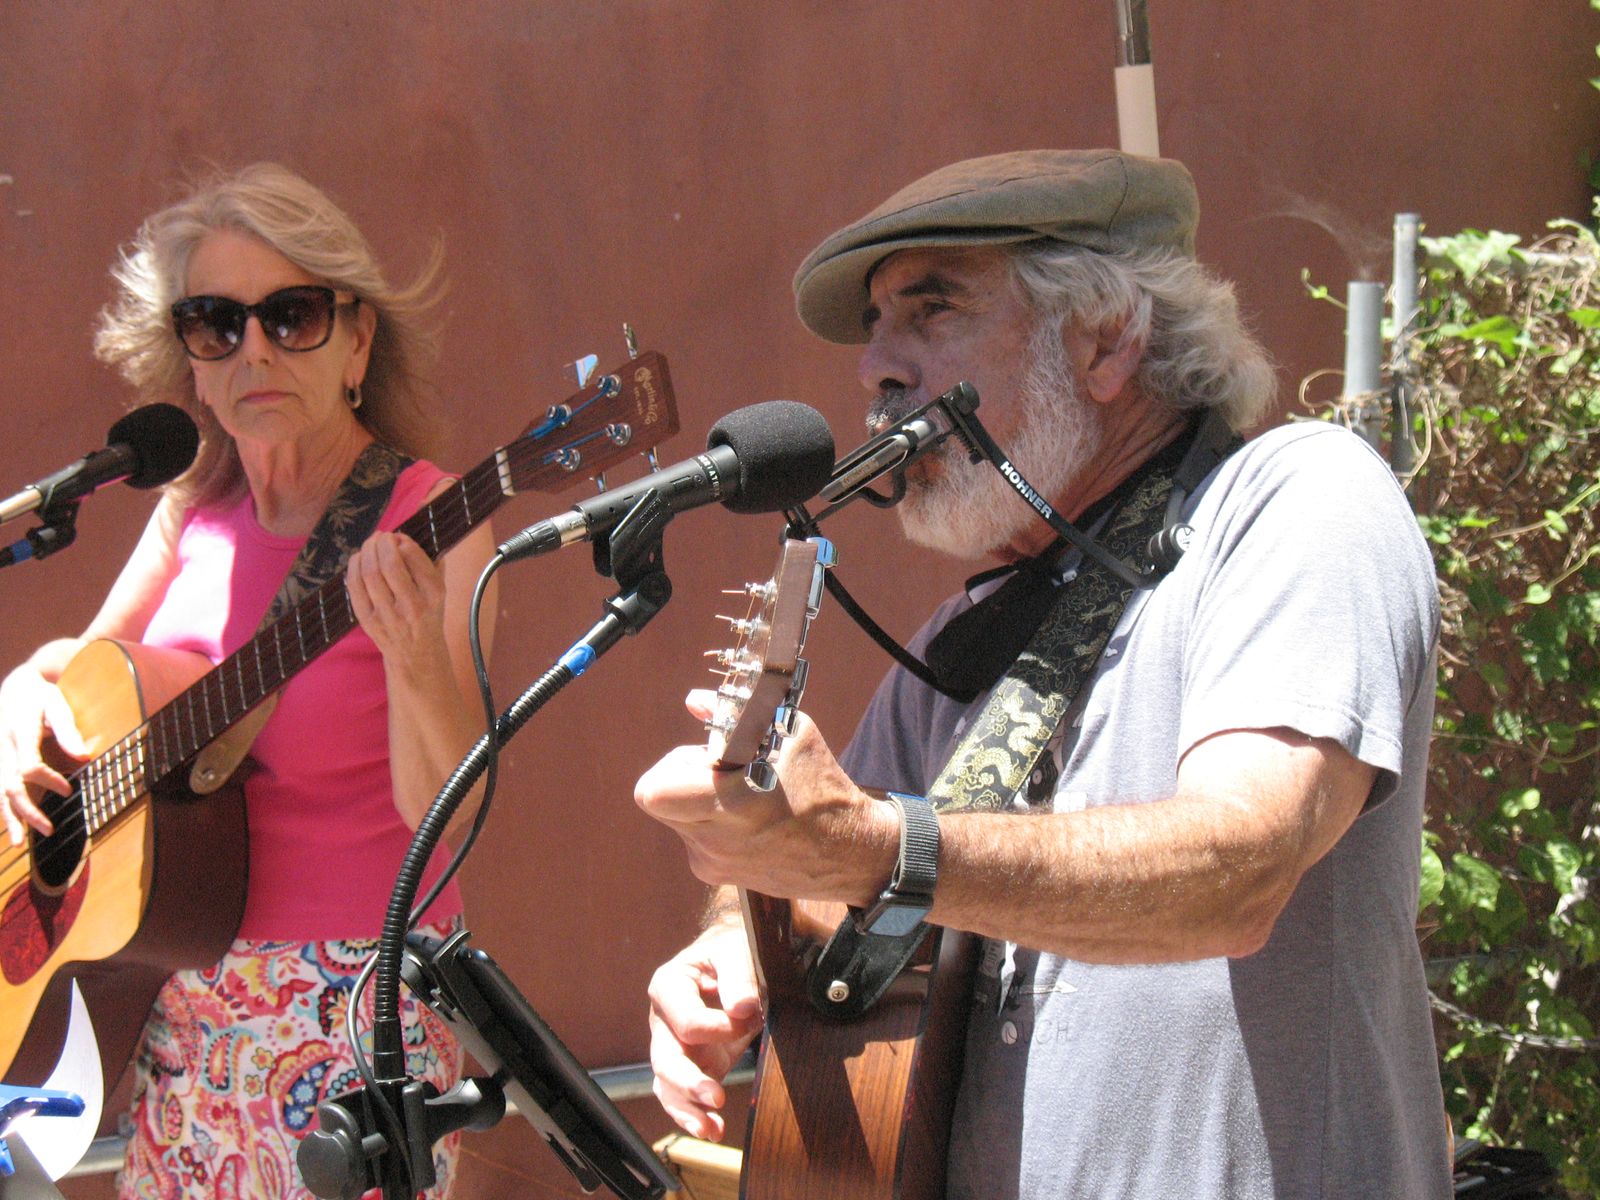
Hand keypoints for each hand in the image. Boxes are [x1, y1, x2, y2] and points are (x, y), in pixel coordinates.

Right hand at [0, 666, 87, 844]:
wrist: (15, 687)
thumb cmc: (41, 696)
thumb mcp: (57, 704)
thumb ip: (68, 730)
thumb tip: (83, 758)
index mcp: (18, 733)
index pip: (28, 767)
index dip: (48, 781)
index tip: (69, 790)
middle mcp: (2, 749)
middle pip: (9, 786)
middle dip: (27, 811)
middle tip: (49, 830)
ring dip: (10, 818)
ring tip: (20, 844)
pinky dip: (4, 810)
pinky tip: (12, 829)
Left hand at [346, 532, 448, 669]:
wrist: (417, 656)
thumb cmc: (429, 615)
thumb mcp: (442, 590)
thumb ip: (432, 561)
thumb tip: (410, 533)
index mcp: (434, 594)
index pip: (414, 558)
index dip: (403, 541)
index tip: (400, 538)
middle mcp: (412, 606)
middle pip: (389, 564)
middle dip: (382, 543)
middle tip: (382, 537)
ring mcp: (388, 616)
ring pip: (369, 574)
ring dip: (366, 552)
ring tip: (370, 544)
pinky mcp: (368, 622)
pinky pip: (355, 588)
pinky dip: (353, 568)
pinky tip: (359, 559)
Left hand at [634, 691, 897, 905]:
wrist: (848, 855)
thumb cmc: (823, 790)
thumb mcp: (791, 734)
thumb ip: (735, 714)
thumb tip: (696, 701)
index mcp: (733, 807)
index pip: (655, 792)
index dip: (672, 766)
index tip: (707, 758)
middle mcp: (714, 841)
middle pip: (658, 797)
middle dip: (679, 774)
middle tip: (717, 767)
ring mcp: (711, 862)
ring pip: (674, 815)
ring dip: (695, 795)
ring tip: (741, 791)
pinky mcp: (714, 873)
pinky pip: (693, 834)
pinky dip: (709, 817)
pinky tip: (747, 815)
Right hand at [647, 919, 762, 1139]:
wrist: (739, 954)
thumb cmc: (734, 947)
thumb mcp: (738, 948)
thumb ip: (739, 974)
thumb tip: (741, 1007)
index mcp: (670, 985)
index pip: (685, 1020)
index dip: (715, 1027)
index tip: (747, 1017)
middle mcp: (665, 1019)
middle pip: (665, 1058)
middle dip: (688, 1081)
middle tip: (715, 1096)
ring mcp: (676, 1045)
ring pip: (668, 1084)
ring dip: (687, 1108)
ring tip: (710, 1127)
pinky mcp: (693, 1064)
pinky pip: (683, 1095)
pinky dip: (695, 1114)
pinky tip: (713, 1129)